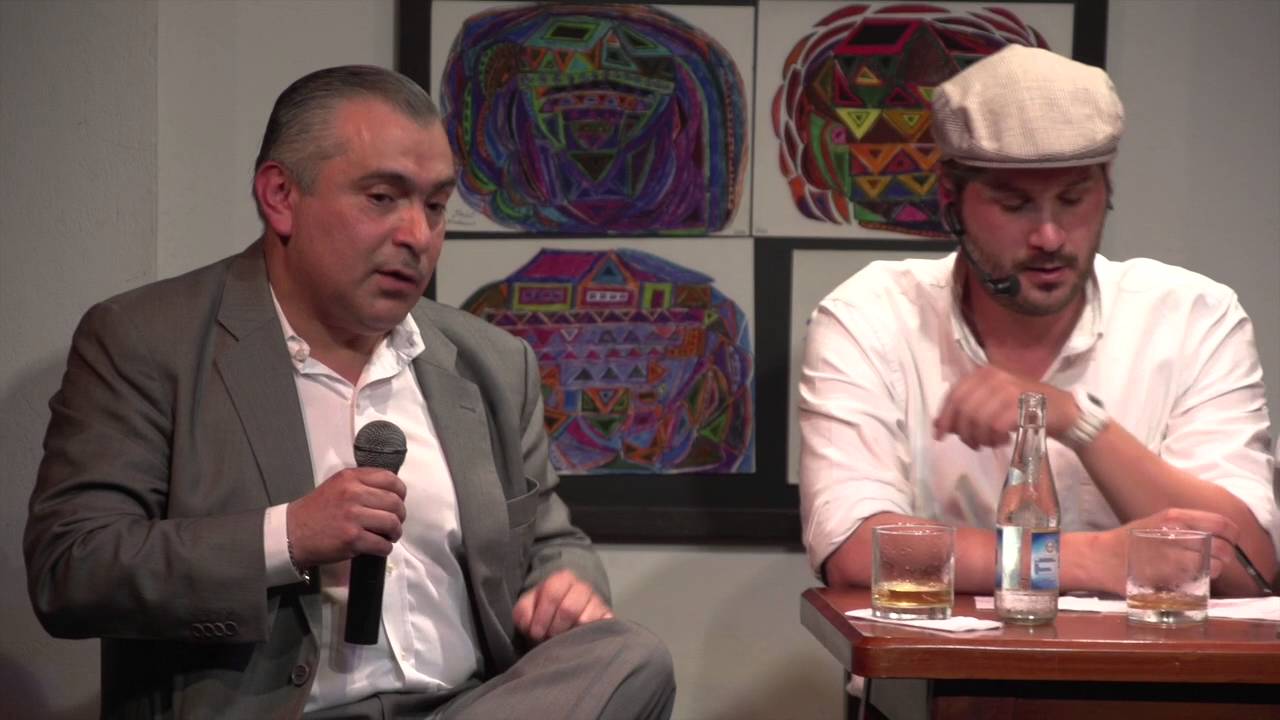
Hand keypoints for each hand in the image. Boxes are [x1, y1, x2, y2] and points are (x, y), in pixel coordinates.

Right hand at [286, 467, 406, 566]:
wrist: (292, 533)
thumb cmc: (316, 510)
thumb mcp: (337, 485)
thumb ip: (362, 484)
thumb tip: (391, 492)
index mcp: (351, 478)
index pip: (390, 479)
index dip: (400, 493)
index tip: (397, 502)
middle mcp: (353, 493)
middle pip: (395, 503)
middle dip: (399, 516)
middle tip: (393, 524)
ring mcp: (353, 516)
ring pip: (392, 523)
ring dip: (395, 533)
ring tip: (388, 536)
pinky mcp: (352, 538)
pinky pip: (382, 544)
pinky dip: (385, 548)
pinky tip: (378, 547)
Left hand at [513, 569, 612, 643]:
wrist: (567, 614)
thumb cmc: (545, 611)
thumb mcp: (529, 607)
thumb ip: (523, 612)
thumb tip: (528, 623)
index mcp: (562, 579)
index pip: (552, 593)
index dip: (542, 616)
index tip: (536, 632)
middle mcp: (583, 587)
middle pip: (569, 609)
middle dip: (555, 628)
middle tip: (549, 637)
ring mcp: (597, 602)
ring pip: (585, 620)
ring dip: (570, 634)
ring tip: (562, 639)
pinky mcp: (608, 617)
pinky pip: (600, 628)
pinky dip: (587, 637)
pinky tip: (578, 640)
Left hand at [933, 366, 1075, 448]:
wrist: (1062, 411)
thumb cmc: (1024, 408)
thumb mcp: (992, 403)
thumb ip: (967, 409)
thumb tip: (937, 425)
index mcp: (983, 373)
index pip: (954, 394)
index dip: (945, 417)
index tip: (940, 436)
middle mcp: (994, 376)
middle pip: (964, 408)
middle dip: (963, 432)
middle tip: (973, 444)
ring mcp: (1009, 389)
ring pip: (978, 419)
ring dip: (981, 437)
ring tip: (990, 443)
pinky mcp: (1022, 404)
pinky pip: (996, 426)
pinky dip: (995, 438)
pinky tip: (1004, 440)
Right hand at [1085, 508, 1238, 594]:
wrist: (1101, 557)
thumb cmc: (1130, 541)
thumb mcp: (1157, 523)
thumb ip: (1186, 527)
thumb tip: (1216, 536)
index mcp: (1175, 517)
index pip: (1222, 523)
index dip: (1232, 535)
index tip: (1229, 541)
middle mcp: (1176, 533)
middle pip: (1222, 548)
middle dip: (1225, 558)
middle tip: (1216, 561)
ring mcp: (1172, 556)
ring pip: (1213, 567)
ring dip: (1213, 571)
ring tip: (1201, 571)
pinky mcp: (1168, 576)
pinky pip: (1196, 580)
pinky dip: (1198, 581)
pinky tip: (1186, 578)